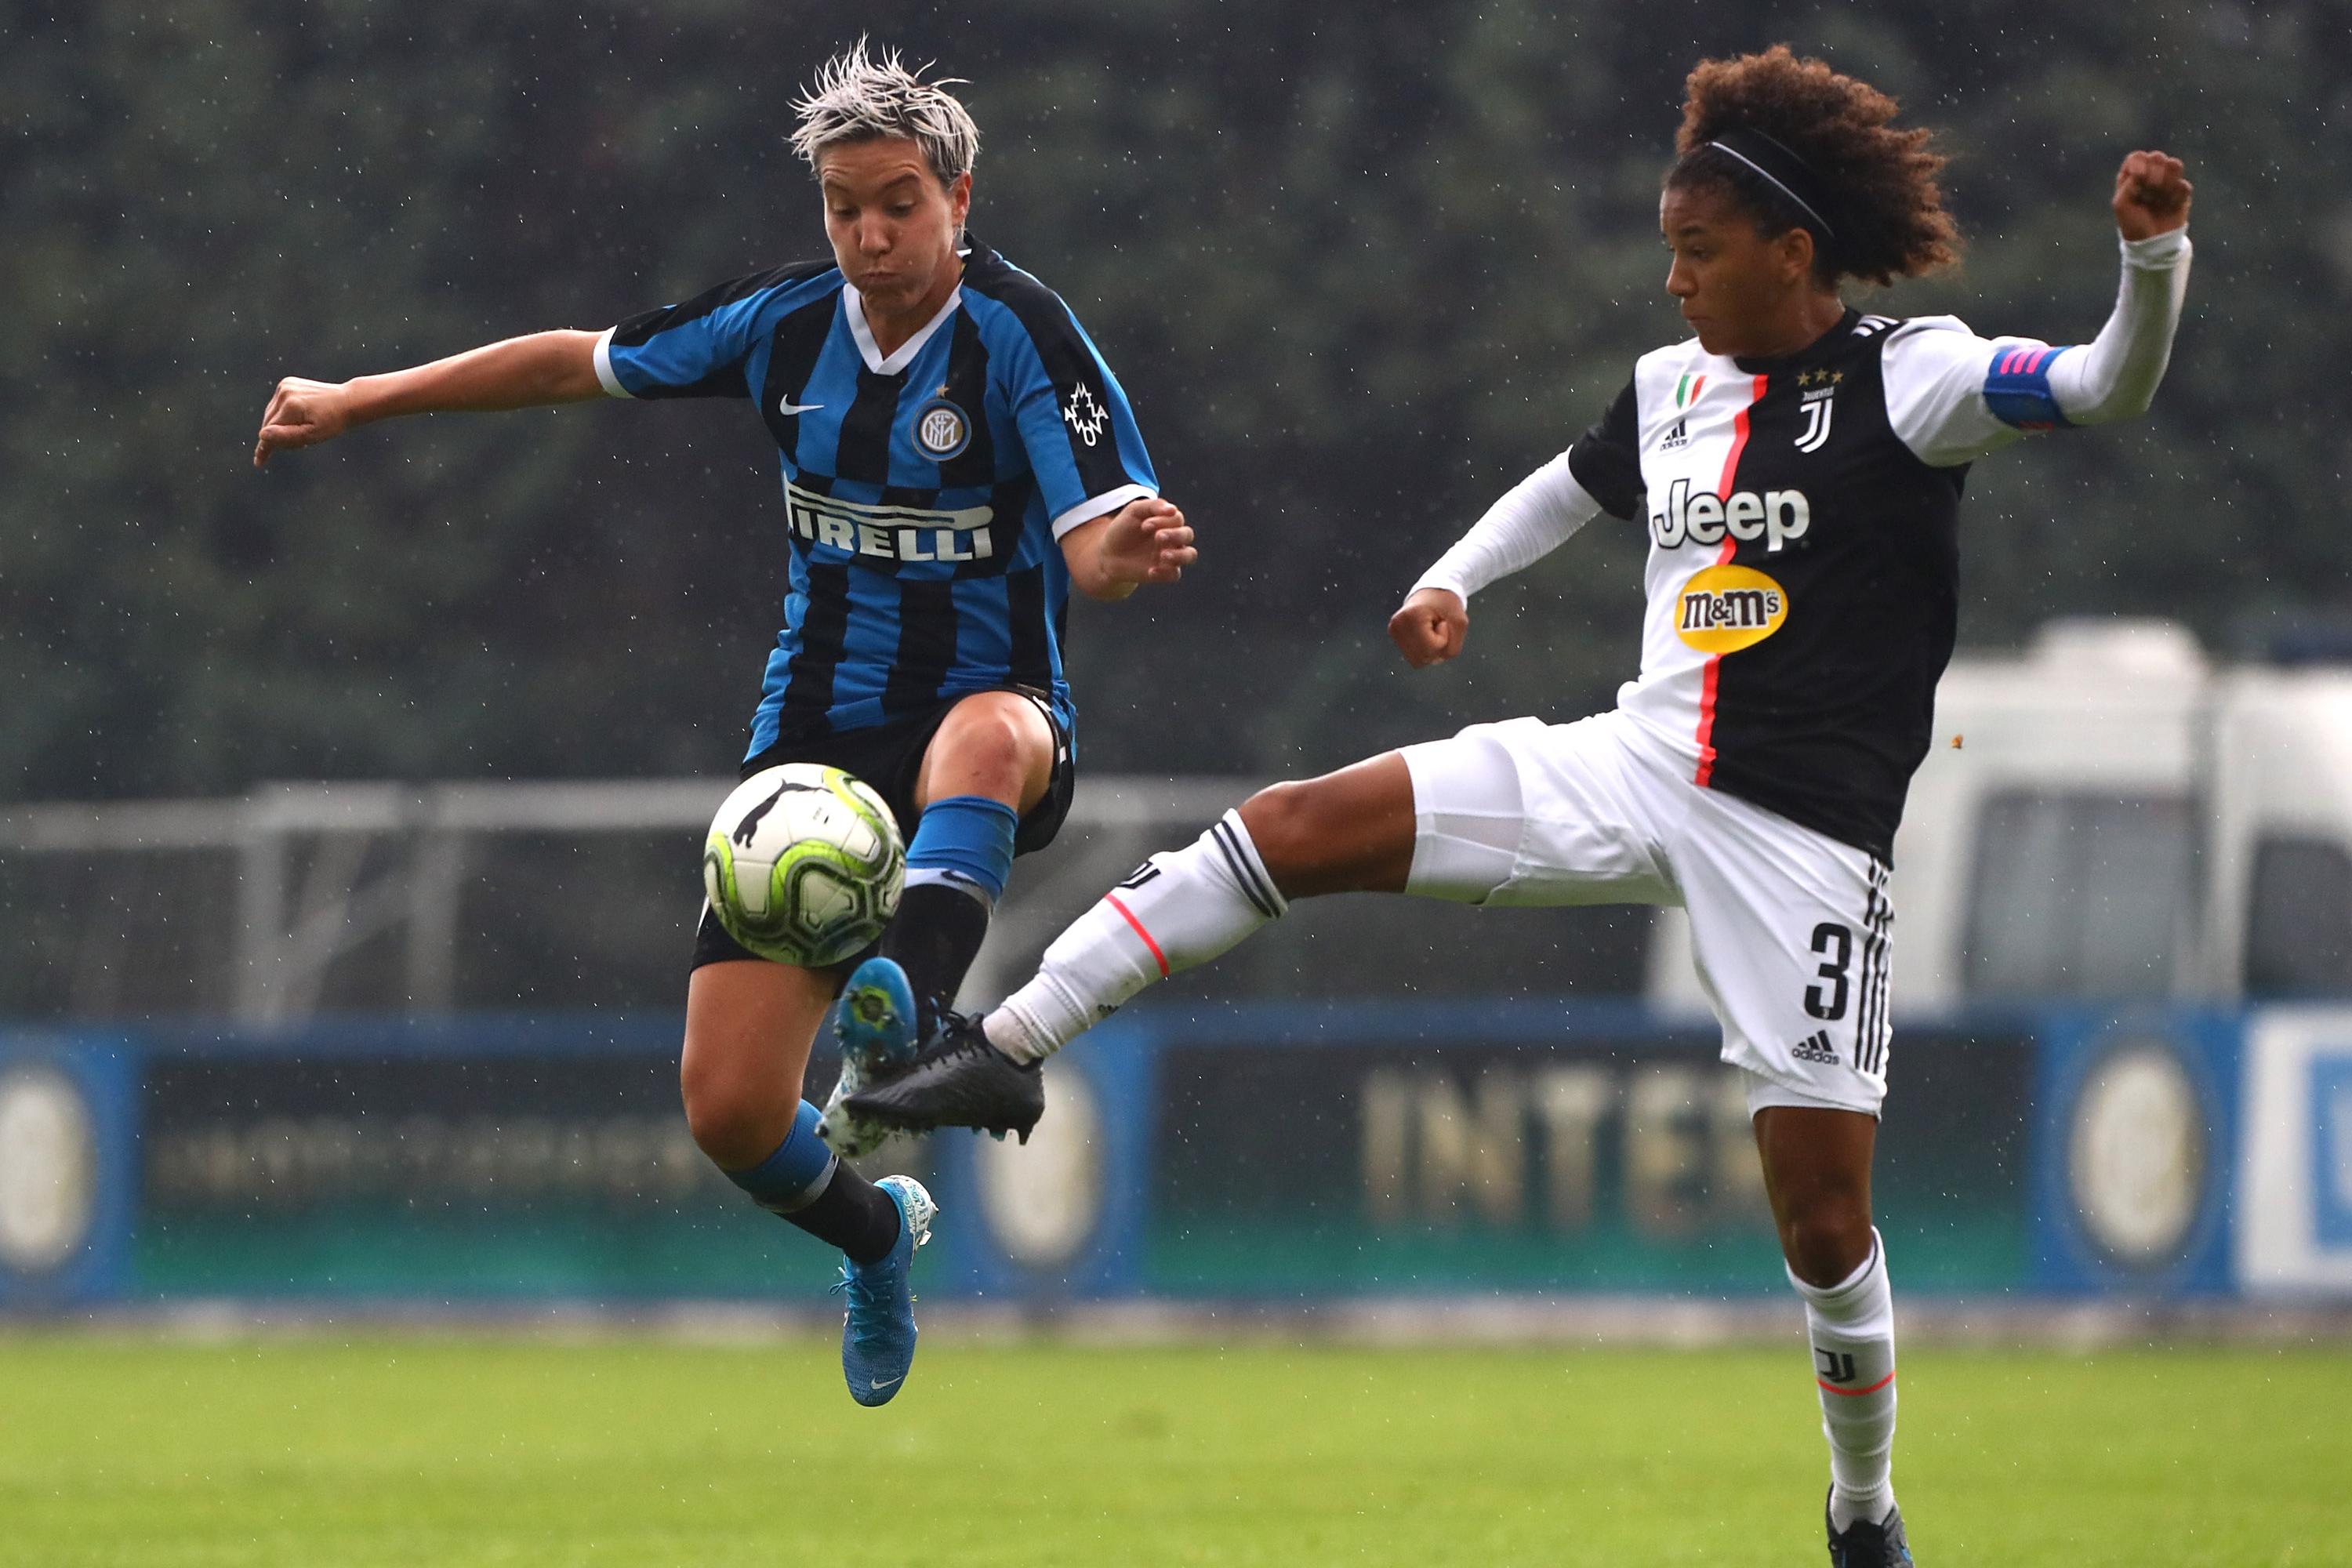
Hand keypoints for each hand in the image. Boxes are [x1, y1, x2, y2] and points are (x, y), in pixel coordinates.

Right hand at [254, 377, 358, 467]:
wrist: (346, 401)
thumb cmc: (333, 422)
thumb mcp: (314, 435)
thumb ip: (288, 436)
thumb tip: (263, 435)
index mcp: (291, 406)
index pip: (270, 430)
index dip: (266, 448)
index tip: (259, 463)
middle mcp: (284, 392)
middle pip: (268, 423)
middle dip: (279, 437)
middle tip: (301, 444)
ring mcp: (284, 386)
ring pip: (271, 415)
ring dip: (280, 426)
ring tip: (303, 429)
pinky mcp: (286, 384)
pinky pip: (276, 406)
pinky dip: (283, 415)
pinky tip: (299, 419)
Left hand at [1078, 497, 1194, 596]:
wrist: (1108, 554)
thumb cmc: (1123, 529)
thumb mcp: (1133, 511)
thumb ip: (1152, 506)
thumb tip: (1173, 510)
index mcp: (1167, 521)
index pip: (1177, 518)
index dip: (1164, 521)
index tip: (1144, 526)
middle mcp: (1173, 538)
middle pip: (1187, 534)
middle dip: (1175, 535)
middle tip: (1157, 537)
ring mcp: (1170, 556)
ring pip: (1189, 555)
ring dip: (1180, 554)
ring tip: (1163, 555)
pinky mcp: (1164, 573)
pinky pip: (1174, 574)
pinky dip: (1165, 572)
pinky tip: (1150, 571)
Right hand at [1389, 587, 1466, 667]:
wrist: (1433, 590)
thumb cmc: (1447, 604)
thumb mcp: (1460, 624)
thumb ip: (1452, 648)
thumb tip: (1432, 661)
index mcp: (1412, 616)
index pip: (1432, 647)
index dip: (1444, 638)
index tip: (1442, 622)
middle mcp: (1398, 624)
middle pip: (1423, 658)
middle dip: (1436, 647)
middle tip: (1436, 627)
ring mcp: (1394, 630)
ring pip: (1417, 661)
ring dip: (1430, 650)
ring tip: (1430, 631)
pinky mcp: (1394, 635)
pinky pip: (1413, 657)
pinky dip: (1423, 650)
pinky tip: (1424, 634)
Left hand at [2113, 150, 2190, 240]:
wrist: (2151, 242)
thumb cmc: (2132, 223)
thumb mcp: (2121, 204)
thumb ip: (2128, 184)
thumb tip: (2141, 171)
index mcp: (2132, 177)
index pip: (2137, 157)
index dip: (2140, 162)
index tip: (2139, 175)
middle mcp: (2150, 177)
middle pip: (2157, 157)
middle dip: (2154, 170)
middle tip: (2151, 186)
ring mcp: (2167, 184)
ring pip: (2174, 165)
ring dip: (2168, 177)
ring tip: (2161, 193)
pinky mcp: (2181, 194)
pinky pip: (2184, 185)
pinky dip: (2177, 193)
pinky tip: (2170, 204)